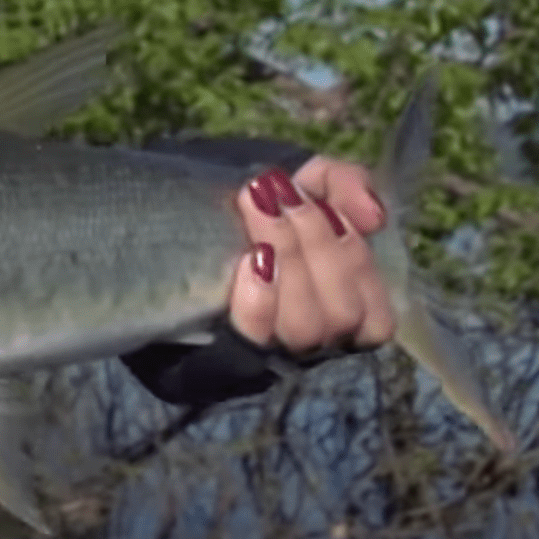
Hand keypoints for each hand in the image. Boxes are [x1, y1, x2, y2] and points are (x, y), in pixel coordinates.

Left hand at [225, 156, 395, 356]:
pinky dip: (260, 300)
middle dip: (314, 243)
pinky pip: (253, 339)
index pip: (375, 307)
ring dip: (289, 259)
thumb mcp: (301, 180)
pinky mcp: (221, 358)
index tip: (314, 198)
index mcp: (343, 305)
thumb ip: (344, 184)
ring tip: (257, 207)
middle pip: (341, 312)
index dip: (351, 250)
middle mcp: (315, 340)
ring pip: (306, 327)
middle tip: (274, 192)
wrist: (163, 213)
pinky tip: (251, 260)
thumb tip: (373, 216)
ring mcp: (270, 351)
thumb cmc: (247, 201)